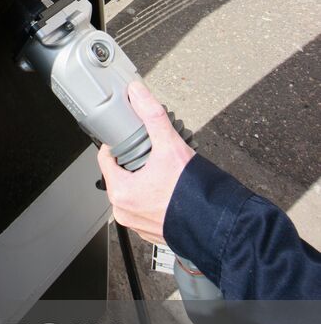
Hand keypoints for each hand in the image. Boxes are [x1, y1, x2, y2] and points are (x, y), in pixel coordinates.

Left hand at [98, 81, 195, 244]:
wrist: (218, 225)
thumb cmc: (192, 194)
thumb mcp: (170, 146)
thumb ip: (152, 115)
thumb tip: (138, 93)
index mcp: (121, 192)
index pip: (105, 159)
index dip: (116, 143)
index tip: (125, 136)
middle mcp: (125, 211)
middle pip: (119, 174)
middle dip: (133, 161)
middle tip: (151, 152)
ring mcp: (138, 223)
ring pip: (133, 191)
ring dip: (144, 179)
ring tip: (162, 169)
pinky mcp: (152, 230)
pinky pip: (145, 207)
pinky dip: (153, 196)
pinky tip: (169, 188)